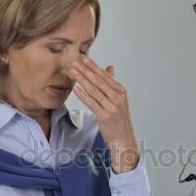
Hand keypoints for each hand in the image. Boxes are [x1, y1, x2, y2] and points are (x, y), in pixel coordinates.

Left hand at [70, 56, 138, 173]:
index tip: (83, 58)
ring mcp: (111, 107)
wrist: (123, 138)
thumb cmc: (118, 118)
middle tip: (74, 61)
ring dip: (82, 79)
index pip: (105, 76)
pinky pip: (92, 103)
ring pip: (94, 90)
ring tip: (72, 71)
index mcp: (120, 91)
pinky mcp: (104, 116)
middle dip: (85, 70)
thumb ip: (112, 83)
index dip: (93, 66)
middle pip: (98, 81)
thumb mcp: (118, 99)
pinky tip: (76, 89)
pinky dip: (83, 95)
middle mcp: (117, 97)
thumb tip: (110, 67)